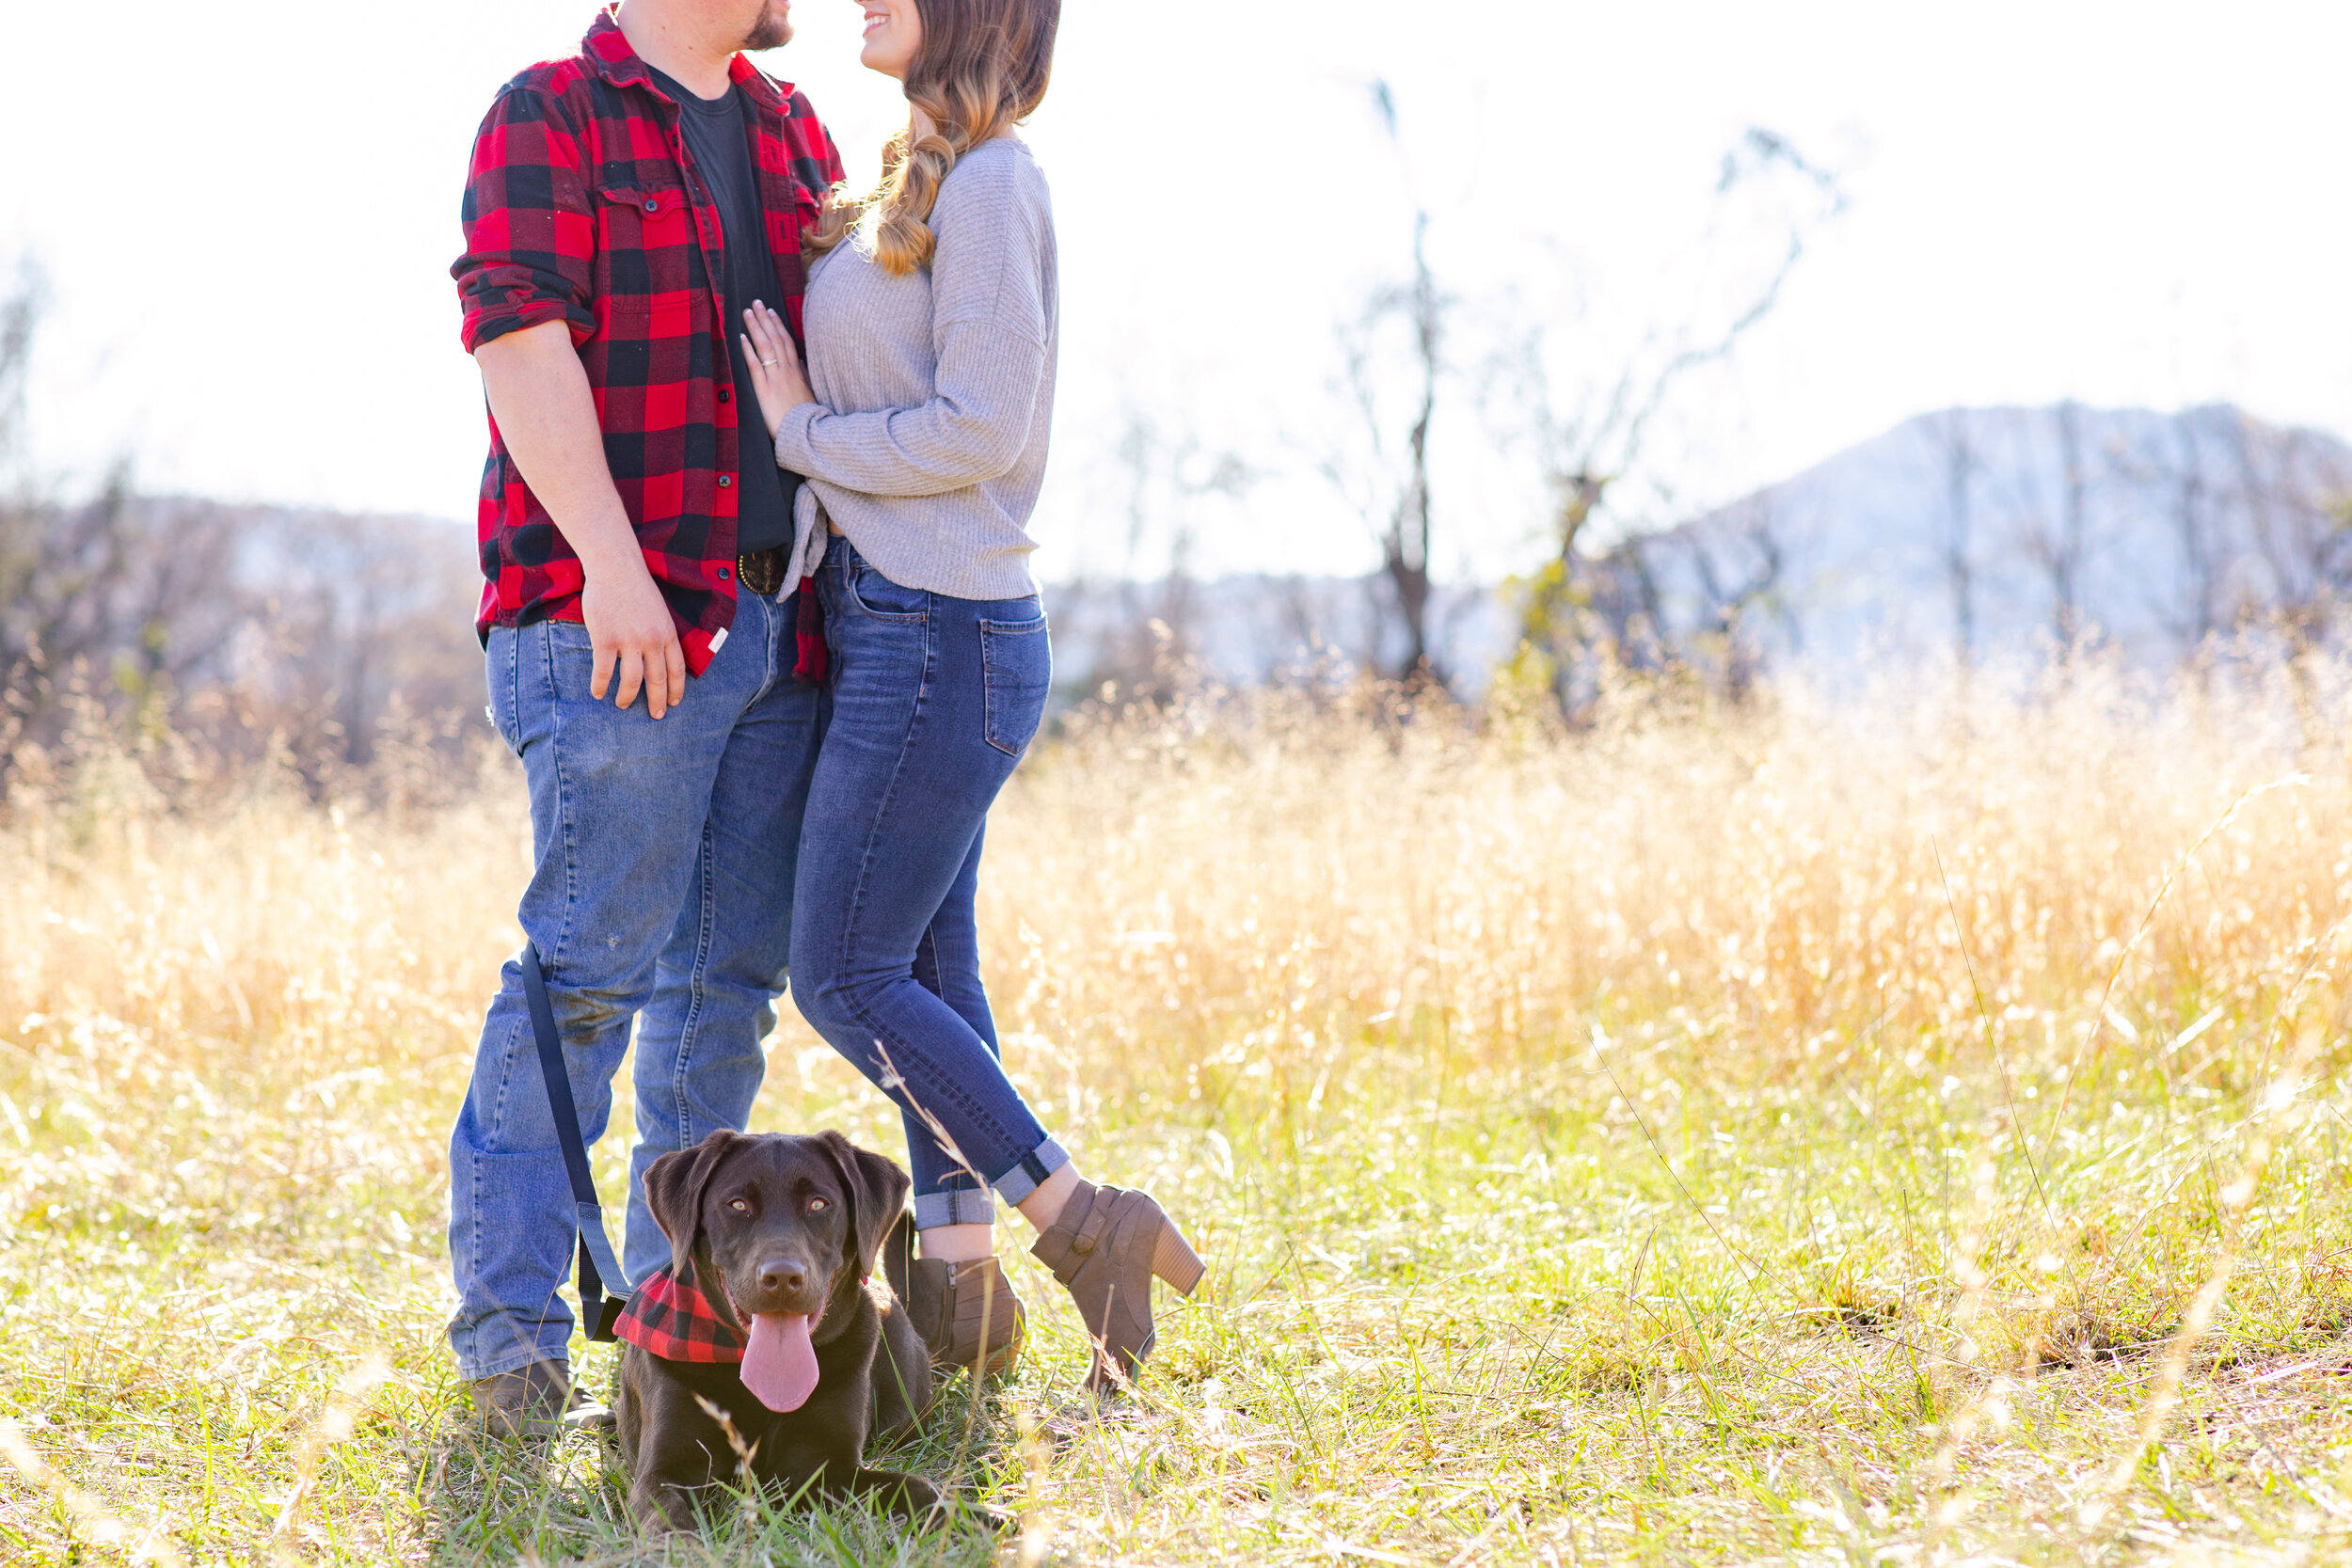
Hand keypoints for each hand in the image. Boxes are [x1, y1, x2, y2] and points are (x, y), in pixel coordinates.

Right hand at [581, 554, 686, 719]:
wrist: (615, 566)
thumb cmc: (636, 587)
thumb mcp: (659, 611)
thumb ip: (661, 635)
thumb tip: (659, 659)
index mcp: (668, 633)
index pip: (677, 670)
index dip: (676, 690)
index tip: (674, 703)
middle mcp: (652, 640)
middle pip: (657, 680)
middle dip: (658, 701)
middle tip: (656, 715)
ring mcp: (628, 640)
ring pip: (632, 681)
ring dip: (628, 698)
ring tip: (623, 705)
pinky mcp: (605, 638)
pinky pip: (604, 671)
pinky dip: (600, 686)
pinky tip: (598, 694)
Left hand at [741, 301, 814, 438]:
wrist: (807, 434)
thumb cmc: (807, 416)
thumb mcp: (810, 393)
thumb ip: (804, 376)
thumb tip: (801, 363)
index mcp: (797, 371)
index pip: (787, 342)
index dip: (778, 325)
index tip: (771, 311)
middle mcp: (787, 371)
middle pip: (775, 339)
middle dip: (765, 319)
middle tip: (756, 302)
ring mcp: (776, 379)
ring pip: (766, 347)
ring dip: (756, 327)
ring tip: (747, 312)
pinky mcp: (765, 390)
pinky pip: (755, 366)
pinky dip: (748, 350)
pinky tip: (741, 337)